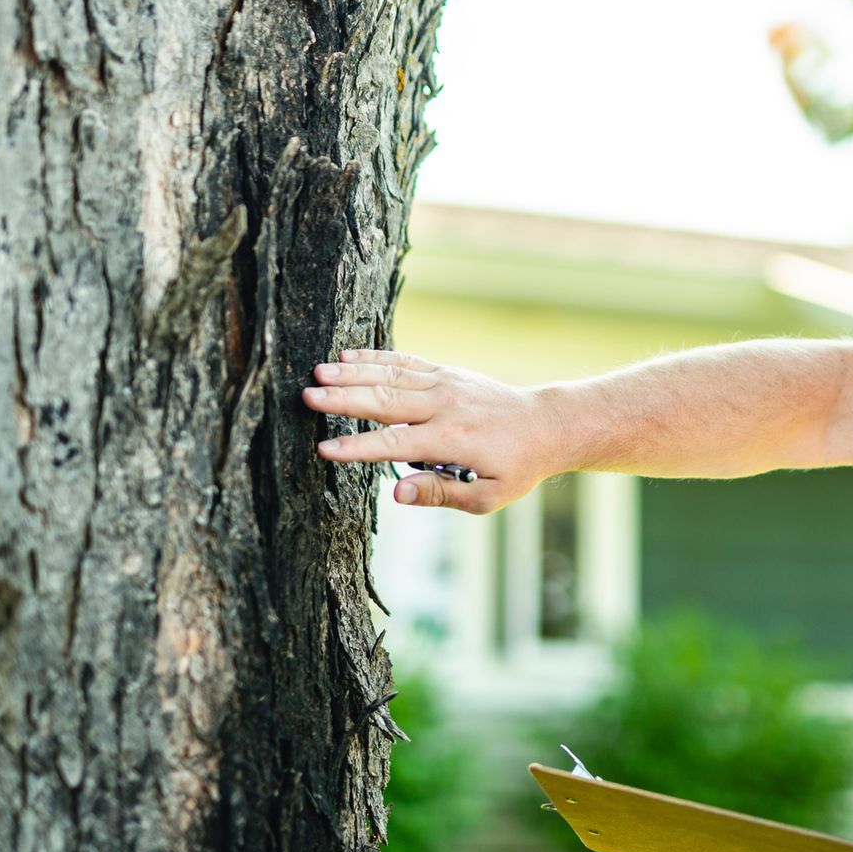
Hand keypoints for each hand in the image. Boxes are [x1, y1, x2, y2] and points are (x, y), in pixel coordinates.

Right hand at [300, 349, 563, 512]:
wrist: (545, 425)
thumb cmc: (515, 467)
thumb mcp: (487, 496)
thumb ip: (441, 495)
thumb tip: (397, 494)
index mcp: (450, 441)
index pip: (393, 444)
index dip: (356, 448)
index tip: (324, 450)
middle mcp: (444, 406)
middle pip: (384, 400)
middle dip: (343, 400)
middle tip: (306, 397)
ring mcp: (444, 384)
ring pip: (391, 374)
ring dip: (352, 373)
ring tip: (317, 371)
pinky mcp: (446, 372)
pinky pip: (406, 361)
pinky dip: (376, 356)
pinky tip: (348, 355)